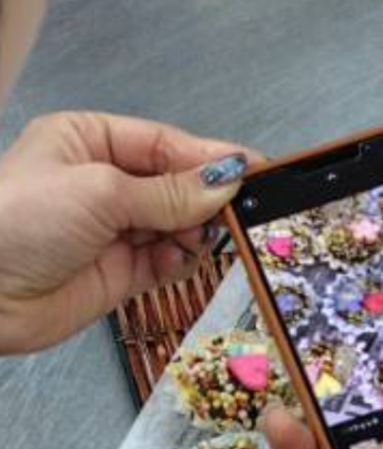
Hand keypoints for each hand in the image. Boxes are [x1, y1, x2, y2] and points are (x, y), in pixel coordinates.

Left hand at [0, 111, 259, 352]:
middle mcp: (104, 182)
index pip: (165, 145)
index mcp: (89, 141)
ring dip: (196, 235)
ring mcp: (114, 229)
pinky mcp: (121, 271)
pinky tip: (180, 260)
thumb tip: (225, 182)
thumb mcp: (100, 192)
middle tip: (237, 215)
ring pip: (179, 226)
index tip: (255, 170)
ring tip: (198, 242)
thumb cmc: (14, 223)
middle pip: (177, 187)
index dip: (210, 158)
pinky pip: (169, 261)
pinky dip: (182, 261)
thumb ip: (169, 193)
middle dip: (206, 201)